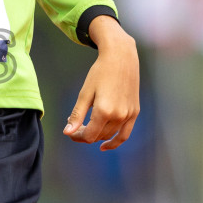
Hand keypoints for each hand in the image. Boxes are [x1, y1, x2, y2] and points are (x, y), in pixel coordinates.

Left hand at [63, 17, 138, 150]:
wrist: (121, 57)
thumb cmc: (100, 73)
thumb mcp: (85, 93)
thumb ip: (77, 115)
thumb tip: (67, 133)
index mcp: (104, 111)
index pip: (88, 135)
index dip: (77, 136)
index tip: (69, 131)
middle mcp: (118, 115)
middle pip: (99, 136)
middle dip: (85, 134)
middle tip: (75, 126)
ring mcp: (128, 115)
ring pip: (110, 135)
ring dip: (97, 136)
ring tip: (87, 129)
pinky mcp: (135, 112)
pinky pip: (125, 133)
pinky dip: (115, 141)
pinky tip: (104, 145)